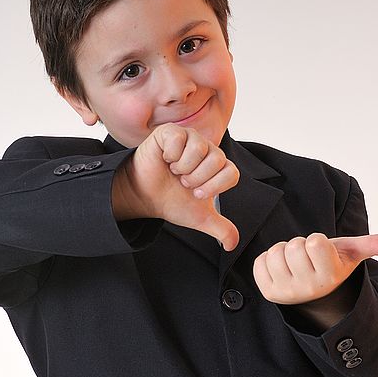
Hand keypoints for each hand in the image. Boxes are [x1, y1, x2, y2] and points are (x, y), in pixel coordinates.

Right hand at [112, 123, 239, 249]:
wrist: (145, 196)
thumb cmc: (171, 201)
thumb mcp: (199, 218)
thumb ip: (220, 229)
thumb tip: (232, 244)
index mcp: (218, 165)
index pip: (231, 172)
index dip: (214, 186)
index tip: (197, 193)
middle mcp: (207, 149)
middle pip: (216, 160)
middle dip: (197, 178)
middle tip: (183, 182)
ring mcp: (189, 138)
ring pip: (199, 148)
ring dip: (183, 167)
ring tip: (174, 171)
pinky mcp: (171, 132)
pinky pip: (179, 139)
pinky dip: (170, 155)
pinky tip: (165, 160)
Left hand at [253, 233, 377, 304]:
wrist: (312, 293)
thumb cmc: (330, 265)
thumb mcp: (351, 254)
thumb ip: (373, 246)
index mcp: (330, 275)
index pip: (314, 242)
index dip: (315, 241)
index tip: (320, 251)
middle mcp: (309, 287)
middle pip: (293, 246)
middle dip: (298, 245)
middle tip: (306, 257)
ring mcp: (287, 292)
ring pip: (274, 253)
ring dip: (282, 252)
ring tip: (294, 263)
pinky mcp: (268, 292)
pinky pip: (259, 262)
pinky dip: (267, 261)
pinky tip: (281, 269)